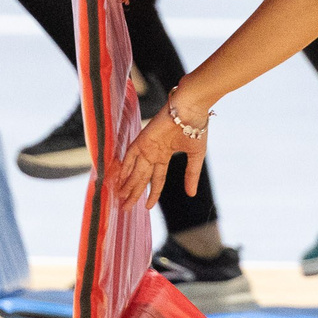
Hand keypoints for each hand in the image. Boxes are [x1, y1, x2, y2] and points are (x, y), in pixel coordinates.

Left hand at [114, 90, 210, 210]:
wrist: (192, 108)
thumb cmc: (197, 128)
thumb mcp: (196, 156)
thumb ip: (191, 175)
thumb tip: (191, 194)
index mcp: (166, 155)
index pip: (157, 179)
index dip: (152, 193)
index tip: (147, 207)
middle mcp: (154, 153)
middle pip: (142, 178)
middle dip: (134, 193)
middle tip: (126, 208)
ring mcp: (147, 146)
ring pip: (134, 170)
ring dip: (127, 184)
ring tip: (121, 199)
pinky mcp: (143, 138)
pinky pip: (130, 155)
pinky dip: (125, 166)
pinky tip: (120, 179)